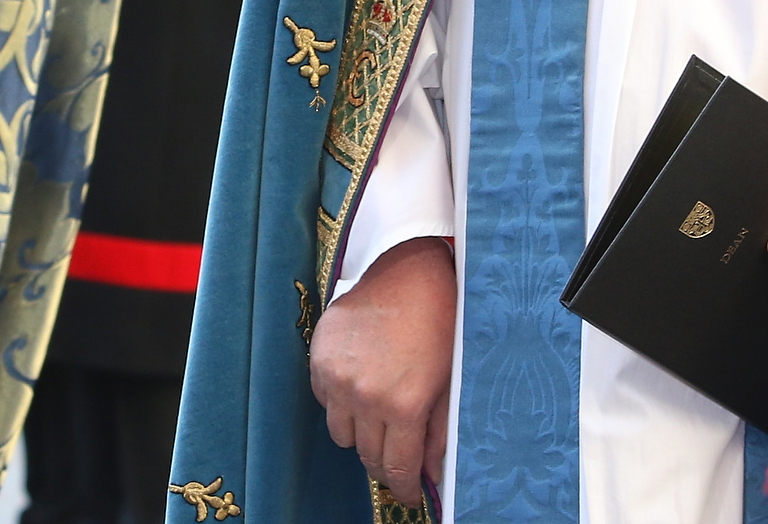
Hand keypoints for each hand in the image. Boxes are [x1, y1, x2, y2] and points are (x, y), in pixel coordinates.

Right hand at [309, 237, 455, 506]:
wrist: (407, 273)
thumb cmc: (438, 326)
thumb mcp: (449, 384)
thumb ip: (439, 435)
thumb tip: (434, 475)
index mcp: (403, 406)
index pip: (396, 469)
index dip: (405, 488)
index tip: (410, 493)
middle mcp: (365, 397)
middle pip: (367, 456)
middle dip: (384, 464)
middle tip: (398, 459)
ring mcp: (337, 378)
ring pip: (341, 434)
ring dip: (360, 434)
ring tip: (378, 417)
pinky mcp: (319, 359)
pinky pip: (323, 402)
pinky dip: (340, 404)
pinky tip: (360, 386)